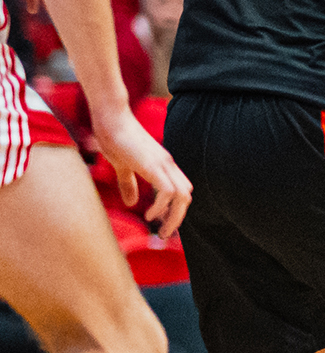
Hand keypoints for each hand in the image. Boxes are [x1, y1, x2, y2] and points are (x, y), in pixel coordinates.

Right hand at [94, 107, 191, 237]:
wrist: (109, 118)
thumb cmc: (113, 138)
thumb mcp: (122, 166)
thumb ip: (128, 184)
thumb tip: (132, 203)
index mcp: (163, 166)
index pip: (181, 191)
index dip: (176, 210)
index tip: (165, 225)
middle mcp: (168, 165)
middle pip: (186, 196)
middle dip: (178, 218)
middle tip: (166, 235)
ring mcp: (163, 164)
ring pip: (182, 196)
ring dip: (174, 217)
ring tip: (160, 230)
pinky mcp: (153, 165)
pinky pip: (167, 192)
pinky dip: (161, 207)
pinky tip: (149, 215)